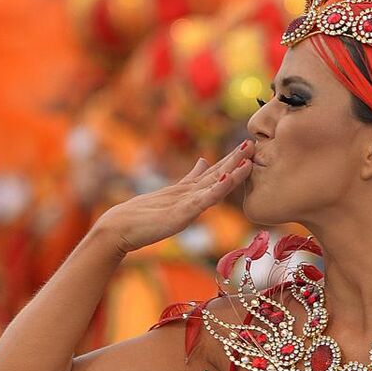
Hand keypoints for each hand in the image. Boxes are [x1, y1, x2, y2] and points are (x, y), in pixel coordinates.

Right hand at [95, 140, 255, 254]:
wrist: (118, 228)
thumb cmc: (142, 216)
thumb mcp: (173, 196)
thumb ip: (190, 179)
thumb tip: (204, 161)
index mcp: (189, 191)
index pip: (215, 173)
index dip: (232, 160)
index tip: (249, 145)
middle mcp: (189, 192)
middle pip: (217, 172)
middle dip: (236, 158)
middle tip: (252, 142)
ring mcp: (186, 202)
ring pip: (214, 182)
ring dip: (232, 168)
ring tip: (246, 154)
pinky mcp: (181, 213)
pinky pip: (202, 200)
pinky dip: (216, 189)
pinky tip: (227, 179)